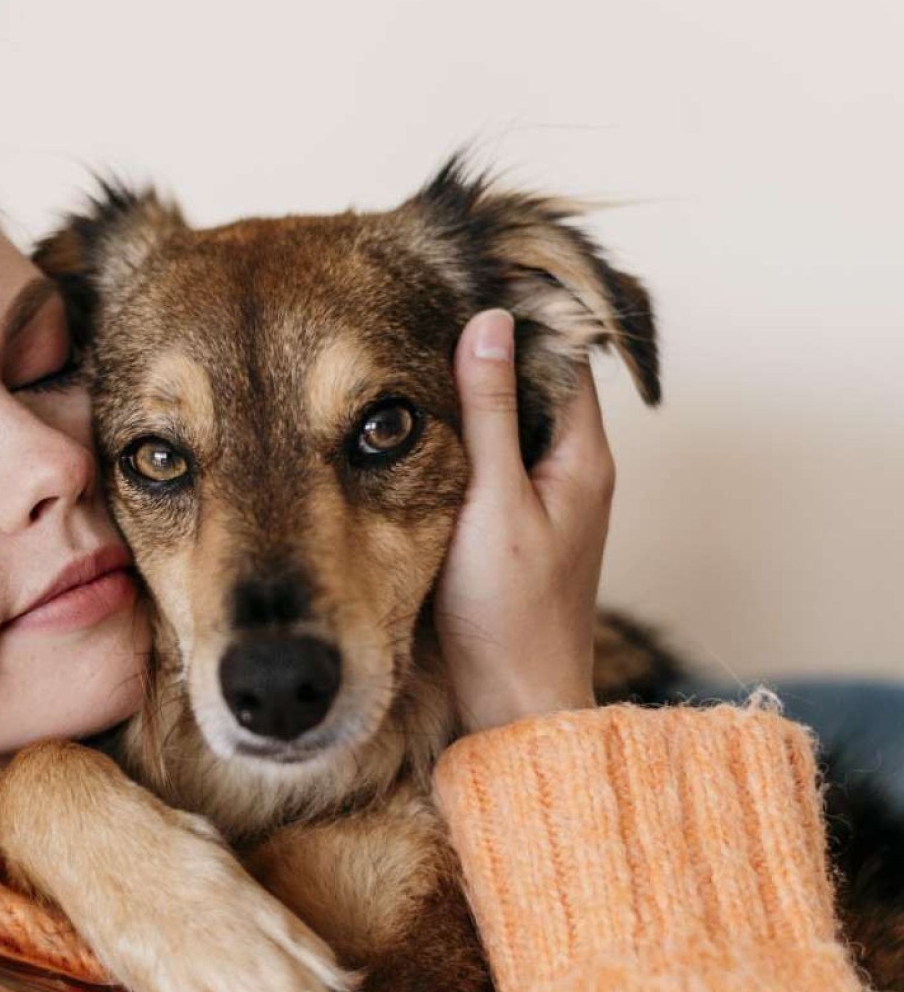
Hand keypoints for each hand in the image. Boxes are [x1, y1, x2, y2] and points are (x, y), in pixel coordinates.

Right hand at [435, 309, 612, 734]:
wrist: (512, 700)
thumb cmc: (509, 613)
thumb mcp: (490, 501)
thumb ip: (486, 413)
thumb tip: (488, 323)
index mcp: (583, 457)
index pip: (561, 355)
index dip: (517, 320)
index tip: (458, 291)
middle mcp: (574, 471)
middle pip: (534, 384)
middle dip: (487, 353)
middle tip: (419, 320)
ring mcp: (547, 499)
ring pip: (511, 423)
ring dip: (471, 397)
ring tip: (409, 365)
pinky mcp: (517, 525)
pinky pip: (495, 459)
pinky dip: (463, 438)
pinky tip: (417, 435)